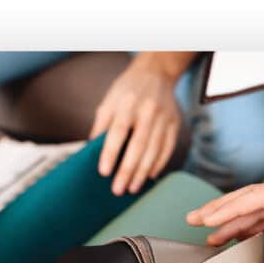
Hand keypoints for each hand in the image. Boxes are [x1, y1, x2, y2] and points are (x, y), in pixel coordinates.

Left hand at [90, 54, 183, 195]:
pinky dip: (159, 164)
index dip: (110, 153)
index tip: (103, 172)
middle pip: (138, 145)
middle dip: (127, 170)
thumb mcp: (108, 102)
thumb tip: (90, 151)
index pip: (118, 132)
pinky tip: (149, 176)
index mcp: (127, 103)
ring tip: (132, 188)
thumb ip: (100, 126)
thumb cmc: (127, 91)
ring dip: (142, 172)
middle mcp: (147, 111)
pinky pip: (167, 148)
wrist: (156, 73)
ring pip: (154, 150)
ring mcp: (163, 118)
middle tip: (118, 189)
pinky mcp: (174, 124)